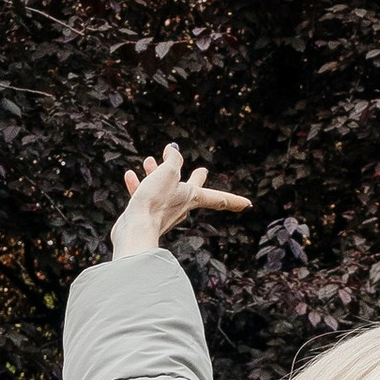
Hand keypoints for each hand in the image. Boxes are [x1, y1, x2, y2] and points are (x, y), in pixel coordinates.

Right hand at [112, 141, 252, 257]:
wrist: (136, 229)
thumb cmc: (156, 201)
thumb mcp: (168, 172)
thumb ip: (173, 159)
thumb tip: (172, 149)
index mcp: (192, 198)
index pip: (219, 198)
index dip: (234, 200)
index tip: (249, 205)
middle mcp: (179, 206)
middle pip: (191, 190)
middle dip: (196, 179)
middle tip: (202, 171)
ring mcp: (162, 211)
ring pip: (163, 188)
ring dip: (157, 174)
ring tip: (150, 161)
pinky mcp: (145, 214)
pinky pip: (144, 195)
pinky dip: (139, 184)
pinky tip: (131, 175)